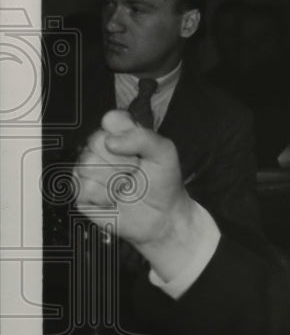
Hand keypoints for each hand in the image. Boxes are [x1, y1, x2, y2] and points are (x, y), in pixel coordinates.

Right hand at [74, 109, 192, 257]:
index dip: (125, 134)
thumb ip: (143, 137)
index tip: (140, 149)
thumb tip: (111, 141)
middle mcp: (100, 148)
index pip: (110, 119)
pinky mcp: (80, 193)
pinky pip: (84, 188)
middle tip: (136, 170)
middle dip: (123, 160)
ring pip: (88, 165)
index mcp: (120, 134)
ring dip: (115, 180)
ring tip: (126, 185)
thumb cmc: (163, 181)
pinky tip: (115, 199)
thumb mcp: (164, 152)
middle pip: (96, 141)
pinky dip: (105, 197)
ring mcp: (88, 170)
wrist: (162, 216)